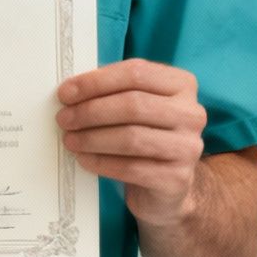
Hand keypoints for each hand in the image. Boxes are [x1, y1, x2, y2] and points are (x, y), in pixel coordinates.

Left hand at [58, 59, 206, 225]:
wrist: (169, 183)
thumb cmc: (145, 134)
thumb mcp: (137, 106)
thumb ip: (113, 91)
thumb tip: (71, 90)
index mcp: (181, 85)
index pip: (136, 73)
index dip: (96, 82)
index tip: (66, 93)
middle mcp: (191, 113)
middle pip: (133, 105)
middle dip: (90, 111)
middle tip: (64, 119)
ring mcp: (188, 147)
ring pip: (131, 137)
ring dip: (92, 138)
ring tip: (70, 140)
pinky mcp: (178, 178)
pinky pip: (131, 167)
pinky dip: (101, 162)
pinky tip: (85, 159)